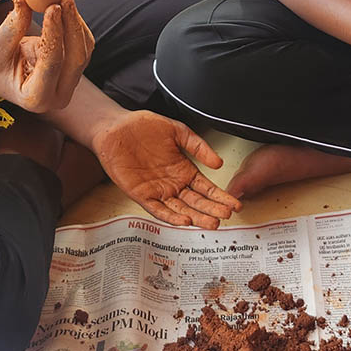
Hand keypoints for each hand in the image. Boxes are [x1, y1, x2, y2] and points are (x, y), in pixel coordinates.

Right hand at [0, 0, 94, 112]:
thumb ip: (12, 27)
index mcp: (35, 98)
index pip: (52, 63)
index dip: (54, 34)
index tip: (52, 6)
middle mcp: (57, 96)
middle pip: (76, 58)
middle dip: (72, 26)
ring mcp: (69, 84)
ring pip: (83, 49)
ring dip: (74, 21)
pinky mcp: (74, 69)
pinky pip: (83, 44)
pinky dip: (74, 23)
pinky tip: (63, 7)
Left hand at [90, 110, 241, 228]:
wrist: (116, 127)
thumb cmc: (144, 127)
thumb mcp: (177, 131)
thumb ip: (198, 146)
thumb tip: (218, 163)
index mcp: (184, 170)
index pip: (207, 188)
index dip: (221, 197)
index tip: (234, 204)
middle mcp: (173, 183)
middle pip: (197, 202)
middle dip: (212, 210)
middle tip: (226, 216)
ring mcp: (158, 190)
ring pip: (181, 208)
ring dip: (197, 217)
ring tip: (212, 222)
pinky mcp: (141, 195)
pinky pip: (158, 209)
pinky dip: (171, 216)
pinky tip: (184, 220)